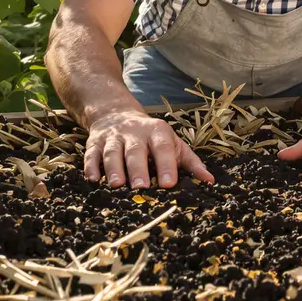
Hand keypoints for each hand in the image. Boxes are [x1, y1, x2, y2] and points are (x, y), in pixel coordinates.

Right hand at [83, 109, 214, 188]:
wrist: (115, 113)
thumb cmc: (151, 136)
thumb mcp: (173, 143)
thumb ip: (190, 162)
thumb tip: (210, 182)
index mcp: (157, 132)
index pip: (163, 147)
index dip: (166, 164)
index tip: (169, 183)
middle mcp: (134, 133)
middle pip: (135, 151)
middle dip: (137, 169)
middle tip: (141, 187)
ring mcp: (113, 137)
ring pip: (112, 152)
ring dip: (114, 168)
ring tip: (117, 185)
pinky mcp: (94, 143)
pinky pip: (91, 155)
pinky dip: (91, 167)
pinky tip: (93, 180)